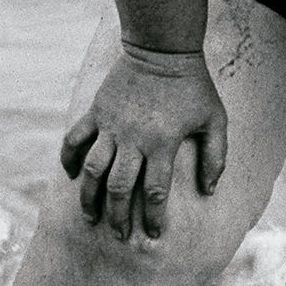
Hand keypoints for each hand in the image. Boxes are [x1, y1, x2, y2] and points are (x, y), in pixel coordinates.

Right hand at [60, 44, 227, 239]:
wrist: (162, 50)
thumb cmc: (193, 87)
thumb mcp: (215, 119)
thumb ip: (215, 156)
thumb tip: (210, 190)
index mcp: (163, 143)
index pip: (154, 191)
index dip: (152, 217)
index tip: (152, 234)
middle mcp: (133, 139)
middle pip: (119, 188)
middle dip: (118, 217)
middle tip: (119, 236)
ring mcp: (111, 126)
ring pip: (93, 170)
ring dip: (89, 198)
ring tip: (91, 218)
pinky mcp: (96, 112)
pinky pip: (75, 140)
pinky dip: (69, 159)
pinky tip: (72, 176)